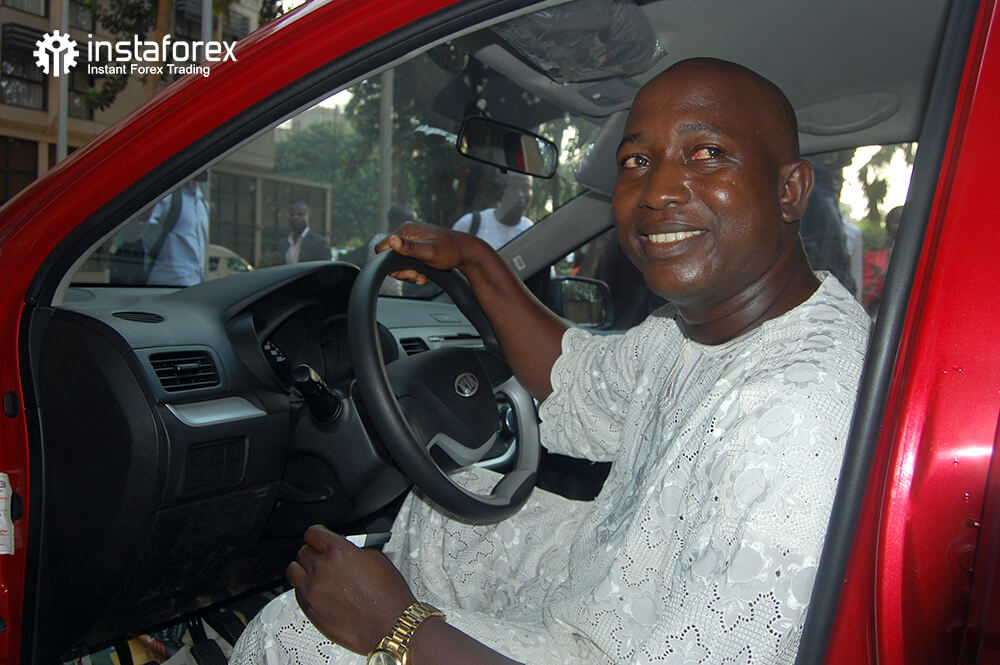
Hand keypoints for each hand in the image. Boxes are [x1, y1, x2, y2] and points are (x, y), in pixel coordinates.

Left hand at [286, 524, 416, 654]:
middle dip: (314, 552)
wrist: (389, 625)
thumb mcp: (376, 559)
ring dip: (304, 569)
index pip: (313, 533)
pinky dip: (306, 588)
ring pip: (294, 570)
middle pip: (303, 551)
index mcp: (339, 551)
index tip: (319, 538)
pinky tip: (320, 591)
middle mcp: (322, 568)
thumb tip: (343, 548)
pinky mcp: (309, 608)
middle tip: (323, 558)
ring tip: (316, 573)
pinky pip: (297, 591)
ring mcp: (313, 589)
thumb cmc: (388, 596)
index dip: (318, 535)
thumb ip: (353, 549)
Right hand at [375, 221, 486, 284]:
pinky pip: (407, 262)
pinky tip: (423, 275)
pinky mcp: (417, 248)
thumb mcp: (429, 251)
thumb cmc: (451, 250)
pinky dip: (413, 271)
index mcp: (406, 230)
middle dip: (401, 270)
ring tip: (420, 276)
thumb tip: (392, 240)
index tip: (405, 269)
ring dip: (408, 273)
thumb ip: (409, 248)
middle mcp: (407, 233)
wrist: (466, 252)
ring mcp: (412, 240)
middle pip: (389, 257)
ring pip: (399, 262)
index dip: (388, 262)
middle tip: (415, 275)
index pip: (382, 247)